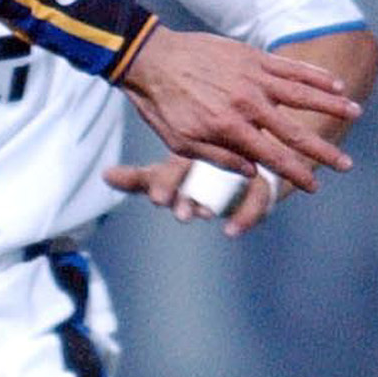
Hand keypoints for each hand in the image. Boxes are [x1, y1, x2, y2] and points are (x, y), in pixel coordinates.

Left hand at [103, 156, 278, 234]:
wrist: (260, 145)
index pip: (177, 164)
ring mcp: (247, 169)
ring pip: (231, 184)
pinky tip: (231, 231)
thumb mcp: (169, 172)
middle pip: (205, 172)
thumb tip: (106, 175)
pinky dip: (246, 217)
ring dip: (216, 202)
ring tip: (203, 215)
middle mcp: (220, 156)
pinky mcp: (271, 184)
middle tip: (182, 212)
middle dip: (189, 194)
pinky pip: (261, 199)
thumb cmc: (201, 165)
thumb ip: (139, 179)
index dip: (166, 182)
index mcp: (194, 150)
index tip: (158, 200)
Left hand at [118, 26, 358, 192]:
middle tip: (346, 165)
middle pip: (294, 131)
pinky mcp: (253, 57)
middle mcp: (248, 103)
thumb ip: (218, 157)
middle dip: (322, 150)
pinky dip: (313, 75)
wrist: (150, 58)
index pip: (271, 157)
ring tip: (356, 113)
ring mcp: (253, 77)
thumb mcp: (181, 142)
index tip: (314, 186)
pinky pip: (290, 67)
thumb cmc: (162, 104)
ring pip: (301, 93)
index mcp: (229, 128)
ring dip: (331, 105)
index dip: (295, 173)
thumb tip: (251, 172)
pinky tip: (333, 83)